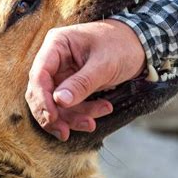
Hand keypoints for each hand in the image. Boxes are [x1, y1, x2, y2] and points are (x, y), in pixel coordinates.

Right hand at [25, 19, 145, 140]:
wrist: (138, 45)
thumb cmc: (121, 45)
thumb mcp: (104, 64)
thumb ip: (82, 83)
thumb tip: (59, 101)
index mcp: (57, 44)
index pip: (39, 74)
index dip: (42, 99)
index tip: (52, 119)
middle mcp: (55, 58)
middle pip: (42, 92)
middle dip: (54, 115)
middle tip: (65, 133)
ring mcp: (62, 72)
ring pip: (56, 103)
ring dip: (72, 117)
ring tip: (93, 122)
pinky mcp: (71, 85)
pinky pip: (70, 105)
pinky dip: (83, 113)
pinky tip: (103, 110)